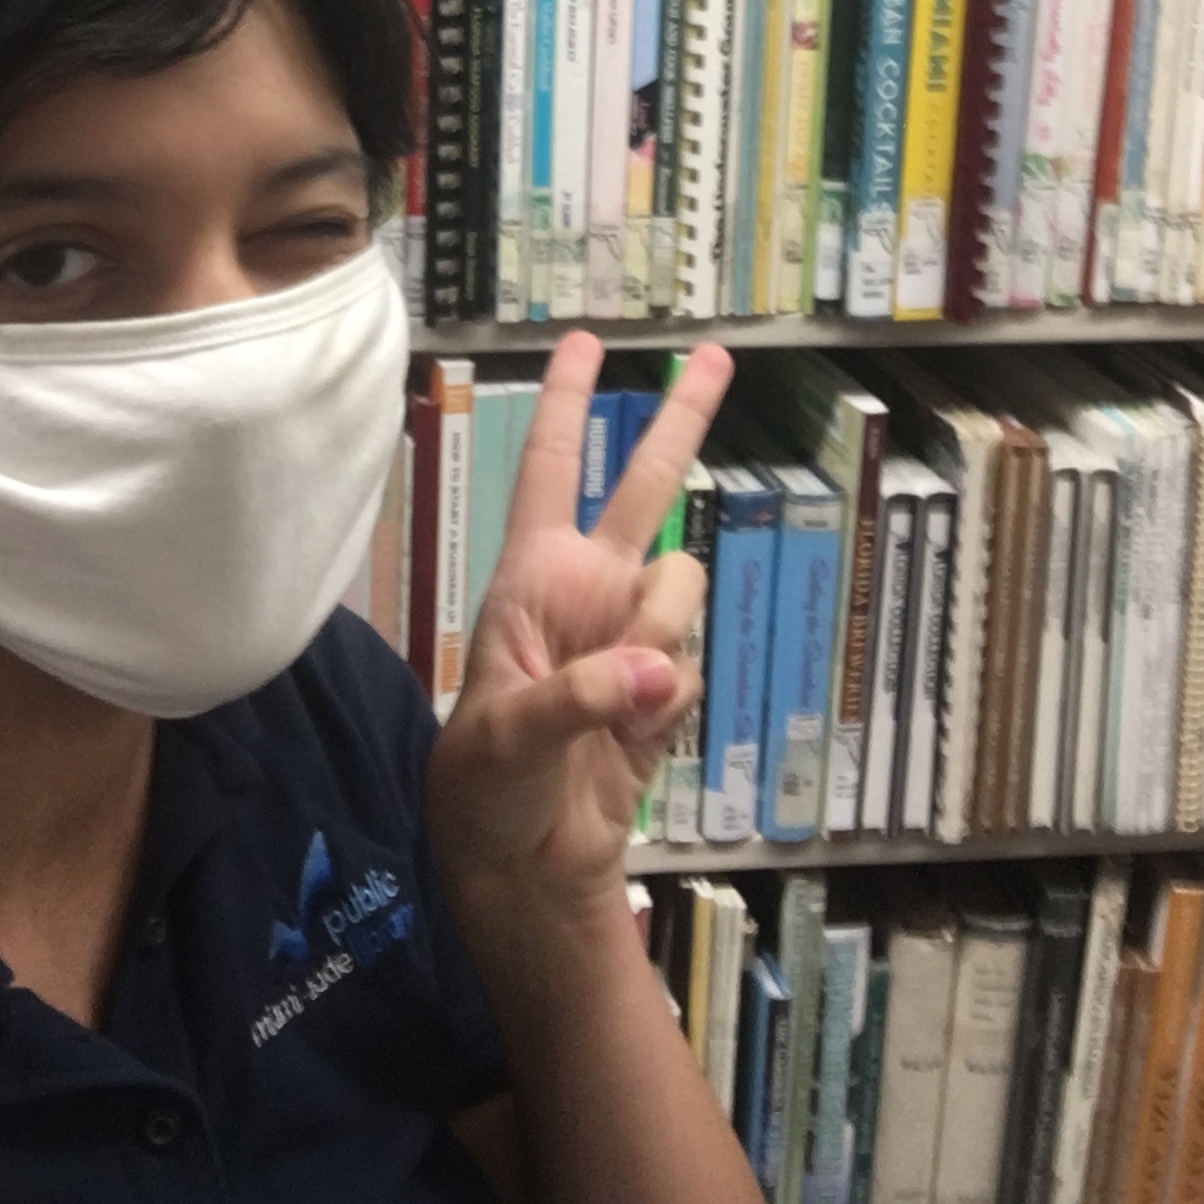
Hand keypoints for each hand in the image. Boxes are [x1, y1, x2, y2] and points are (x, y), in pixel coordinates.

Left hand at [427, 336, 732, 924]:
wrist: (525, 863)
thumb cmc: (486, 785)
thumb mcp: (508, 735)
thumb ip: (579, 696)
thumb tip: (656, 667)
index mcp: (532, 574)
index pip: (546, 468)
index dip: (565, 403)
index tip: (587, 340)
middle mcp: (587, 588)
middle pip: (646, 484)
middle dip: (682, 418)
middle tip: (718, 352)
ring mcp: (630, 635)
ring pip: (683, 587)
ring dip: (658, 638)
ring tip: (611, 704)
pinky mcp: (662, 686)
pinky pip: (691, 668)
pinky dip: (666, 705)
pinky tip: (629, 739)